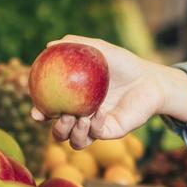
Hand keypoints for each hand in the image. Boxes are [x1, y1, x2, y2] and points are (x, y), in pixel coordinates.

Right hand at [29, 36, 186, 149]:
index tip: (36, 112)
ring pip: (75, 142)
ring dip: (72, 133)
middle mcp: (83, 117)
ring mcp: (97, 127)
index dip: (40, 114)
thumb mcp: (99, 50)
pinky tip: (99, 114)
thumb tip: (48, 45)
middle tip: (62, 115)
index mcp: (75, 100)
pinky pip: (97, 135)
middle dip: (56, 129)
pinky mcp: (112, 132)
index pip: (51, 111)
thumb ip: (76, 45)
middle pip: (59, 133)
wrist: (150, 78)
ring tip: (78, 118)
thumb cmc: (124, 64)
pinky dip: (95, 127)